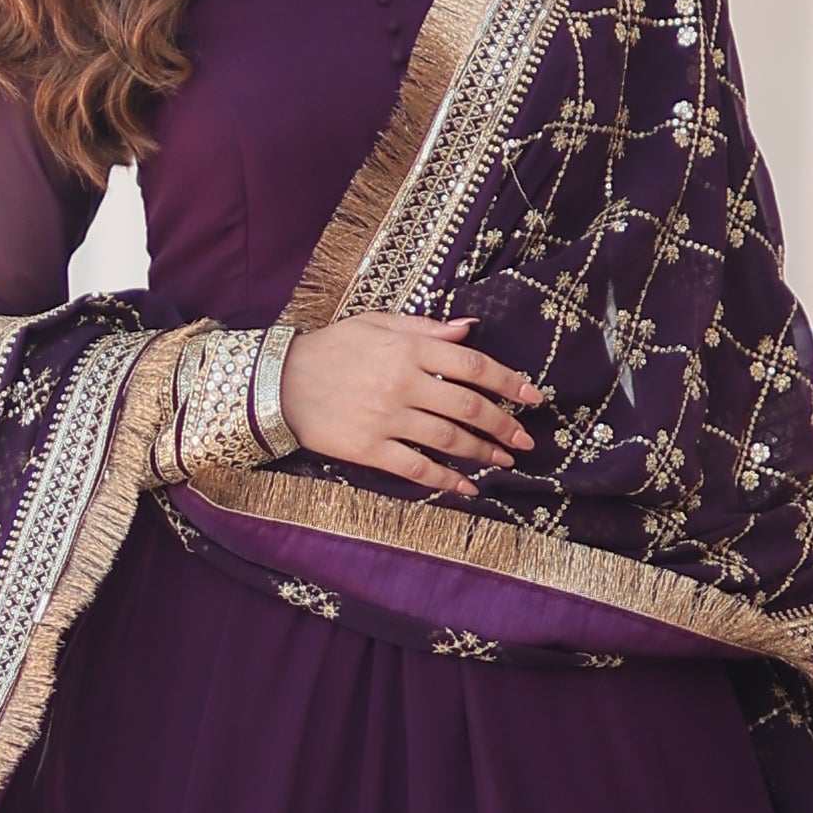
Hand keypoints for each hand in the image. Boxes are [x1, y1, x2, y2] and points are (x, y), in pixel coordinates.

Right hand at [279, 313, 541, 495]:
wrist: (279, 383)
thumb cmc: (330, 349)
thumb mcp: (375, 324)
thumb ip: (423, 327)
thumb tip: (469, 329)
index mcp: (408, 349)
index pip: (472, 364)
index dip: (508, 382)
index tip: (533, 397)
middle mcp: (403, 383)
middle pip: (468, 406)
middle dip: (503, 424)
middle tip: (524, 439)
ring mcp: (386, 418)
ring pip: (448, 439)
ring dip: (483, 453)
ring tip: (505, 461)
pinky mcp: (369, 449)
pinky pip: (417, 468)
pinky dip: (447, 480)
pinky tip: (468, 488)